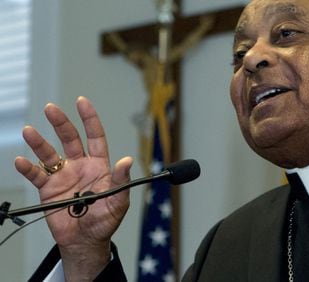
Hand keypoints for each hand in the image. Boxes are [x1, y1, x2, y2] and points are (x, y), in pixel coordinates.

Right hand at [15, 96, 131, 279]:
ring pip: (49, 154)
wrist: (85, 241)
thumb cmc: (105, 221)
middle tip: (50, 109)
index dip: (89, 119)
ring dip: (39, 142)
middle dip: (61, 123)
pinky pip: (36, 175)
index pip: (95, 137)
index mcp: (99, 166)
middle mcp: (80, 166)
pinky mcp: (48, 189)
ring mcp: (63, 176)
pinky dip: (28, 168)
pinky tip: (21, 161)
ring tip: (29, 131)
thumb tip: (127, 161)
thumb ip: (122, 181)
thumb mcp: (119, 202)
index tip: (82, 102)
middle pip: (69, 139)